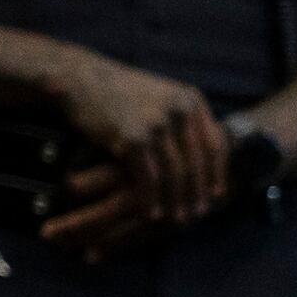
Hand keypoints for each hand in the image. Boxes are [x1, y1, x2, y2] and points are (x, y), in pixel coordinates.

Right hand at [35, 58, 228, 248]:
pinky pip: (148, 179)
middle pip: (196, 163)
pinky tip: (150, 212)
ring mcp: (156, 124)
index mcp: (190, 99)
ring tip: (174, 217)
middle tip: (196, 213)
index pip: (215, 144)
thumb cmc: (118, 93)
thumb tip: (204, 154)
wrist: (79, 79)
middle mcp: (179, 110)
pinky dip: (150, 200)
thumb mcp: (159, 97)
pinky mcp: (133, 139)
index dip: (217, 173)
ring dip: (175, 201)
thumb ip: (183, 119)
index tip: (216, 194)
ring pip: (174, 174)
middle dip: (197, 193)